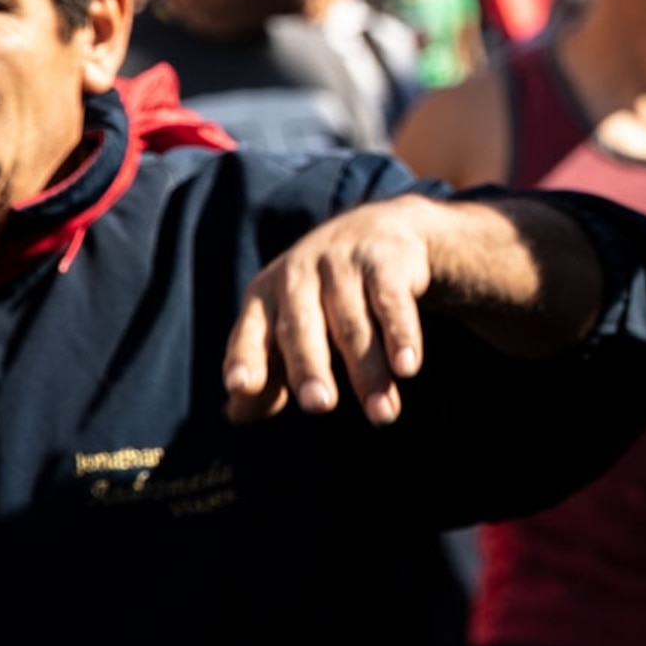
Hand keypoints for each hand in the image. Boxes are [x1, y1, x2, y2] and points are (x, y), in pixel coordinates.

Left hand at [224, 194, 444, 424]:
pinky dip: (401, 335)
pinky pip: (391, 303)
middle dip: (309, 366)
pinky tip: (408, 367)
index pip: (249, 334)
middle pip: (301, 327)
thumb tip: (237, 411)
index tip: (241, 385)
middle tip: (320, 405)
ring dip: (368, 370)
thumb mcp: (287, 327)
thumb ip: (265, 371)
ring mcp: (341, 264)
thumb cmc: (320, 298)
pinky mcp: (385, 260)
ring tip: (383, 415)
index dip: (245, 359)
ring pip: (352, 324)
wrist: (378, 231)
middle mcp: (297, 275)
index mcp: (264, 297)